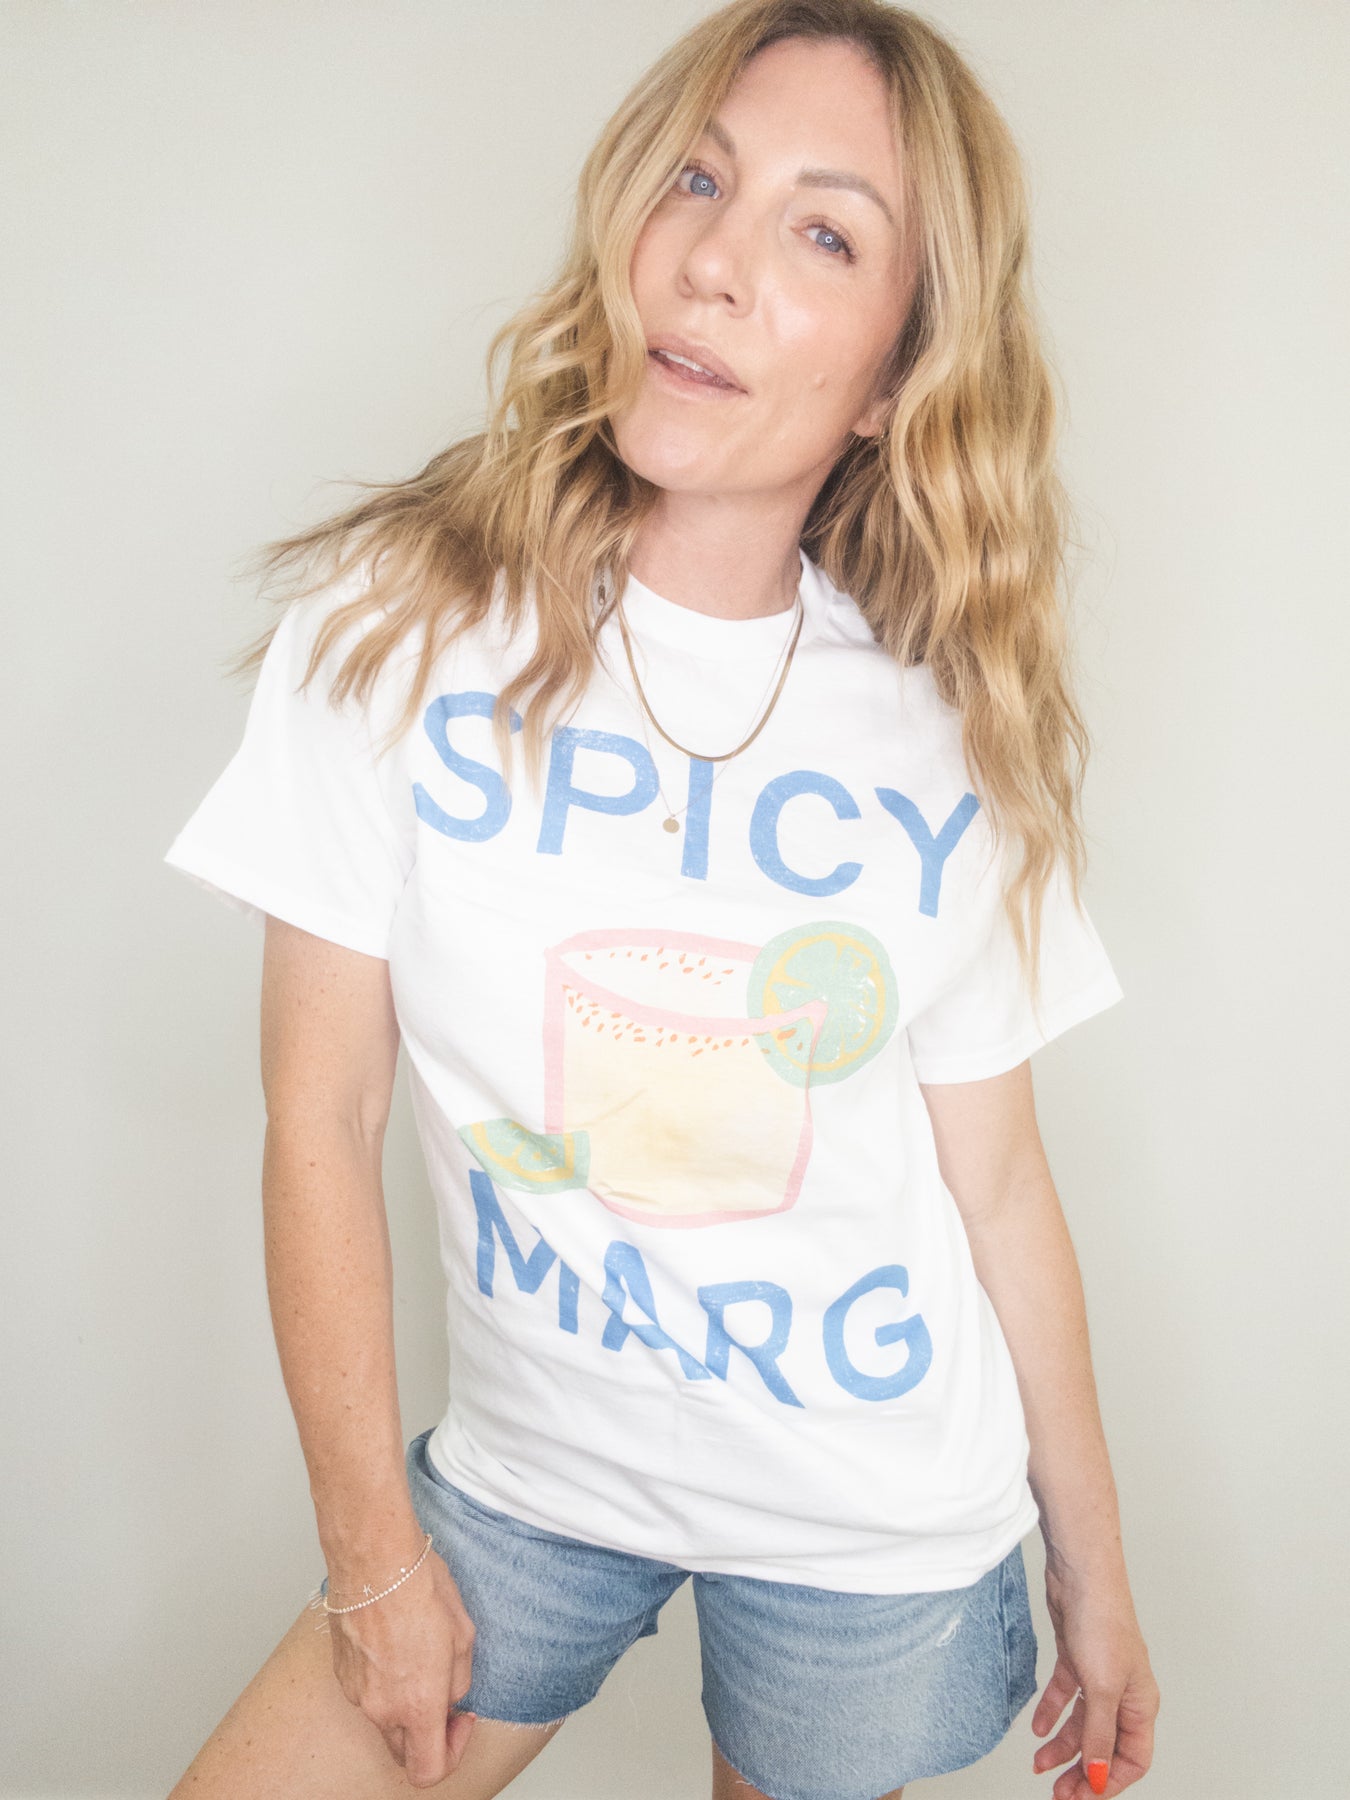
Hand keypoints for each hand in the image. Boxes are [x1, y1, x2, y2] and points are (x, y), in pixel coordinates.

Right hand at [326, 1547, 477, 1788]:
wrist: (374, 1557)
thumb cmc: (419, 1587)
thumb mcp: (463, 1636)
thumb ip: (458, 1681)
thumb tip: (449, 1697)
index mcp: (417, 1705)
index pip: (429, 1770)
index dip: (452, 1753)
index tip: (460, 1720)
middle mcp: (382, 1708)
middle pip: (403, 1749)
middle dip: (426, 1730)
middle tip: (442, 1691)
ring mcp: (356, 1692)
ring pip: (384, 1716)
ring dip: (403, 1699)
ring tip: (417, 1652)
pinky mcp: (341, 1672)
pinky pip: (366, 1691)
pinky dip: (382, 1679)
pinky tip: (393, 1641)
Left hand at [1030, 1555, 1159, 1797]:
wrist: (1079, 1573)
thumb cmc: (1103, 1621)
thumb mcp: (1102, 1688)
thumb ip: (1100, 1735)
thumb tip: (1098, 1776)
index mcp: (1141, 1704)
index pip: (1133, 1759)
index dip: (1109, 1782)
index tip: (1083, 1796)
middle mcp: (1123, 1693)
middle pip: (1105, 1745)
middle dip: (1083, 1771)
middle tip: (1059, 1792)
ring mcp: (1099, 1675)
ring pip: (1083, 1723)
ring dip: (1063, 1746)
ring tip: (1039, 1764)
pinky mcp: (1076, 1658)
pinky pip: (1065, 1695)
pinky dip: (1052, 1712)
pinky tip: (1037, 1728)